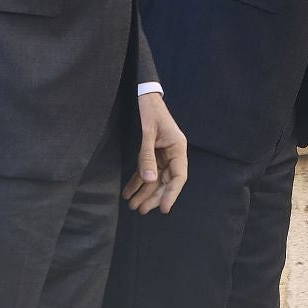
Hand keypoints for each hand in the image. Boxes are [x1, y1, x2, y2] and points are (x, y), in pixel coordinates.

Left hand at [123, 92, 187, 213]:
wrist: (147, 97)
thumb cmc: (151, 111)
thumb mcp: (148, 132)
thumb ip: (147, 156)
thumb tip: (148, 180)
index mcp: (178, 149)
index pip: (179, 177)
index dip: (172, 194)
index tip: (164, 209)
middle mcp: (173, 154)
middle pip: (166, 181)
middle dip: (154, 196)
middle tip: (141, 210)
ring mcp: (163, 155)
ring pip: (155, 179)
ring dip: (144, 192)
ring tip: (132, 205)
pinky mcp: (153, 154)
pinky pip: (146, 171)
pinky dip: (137, 182)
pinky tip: (128, 192)